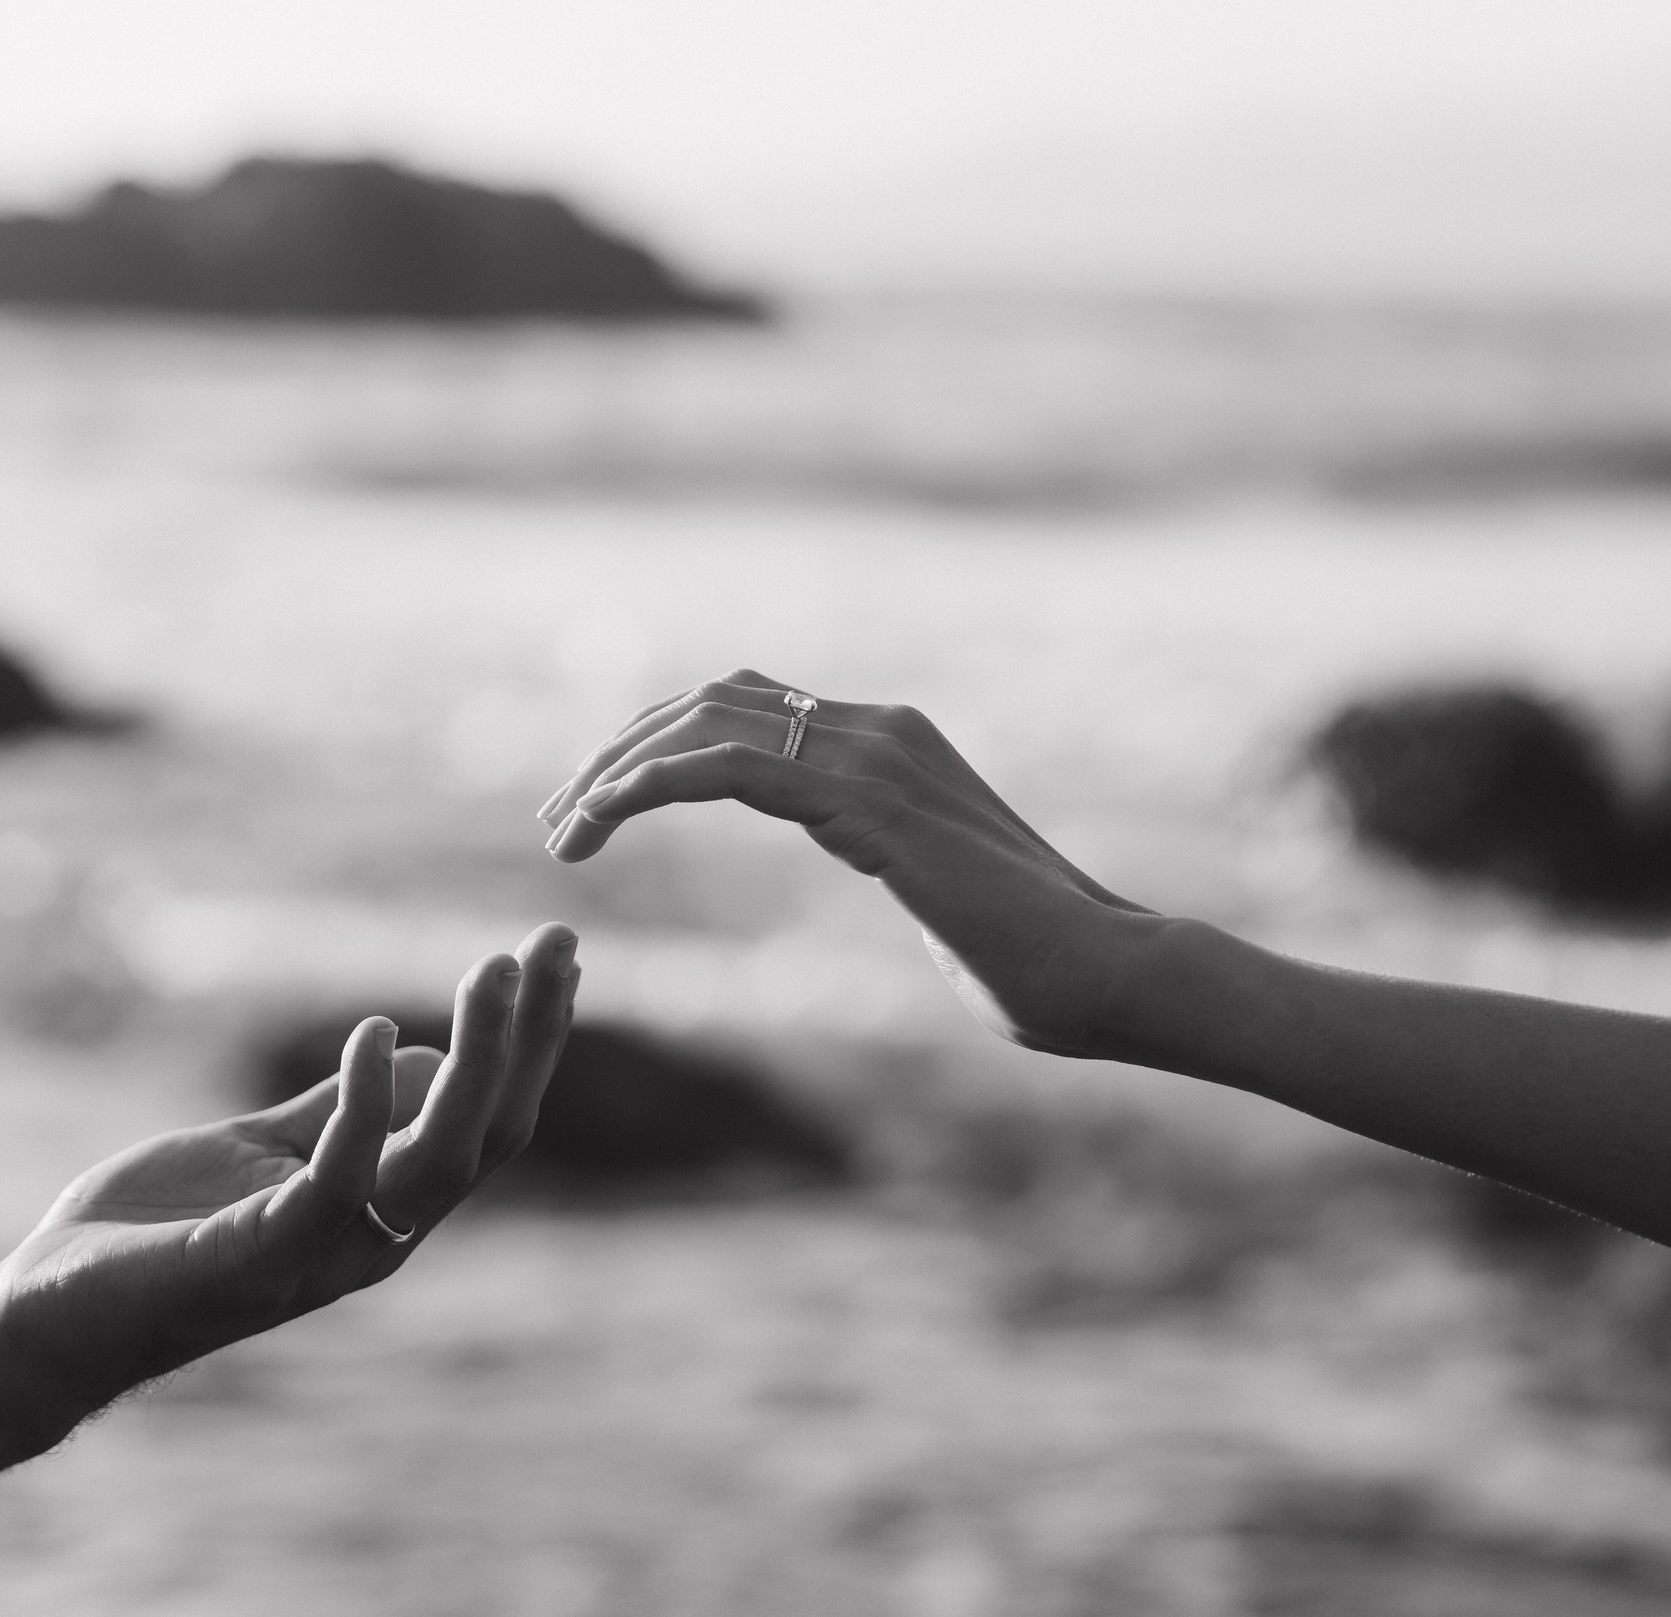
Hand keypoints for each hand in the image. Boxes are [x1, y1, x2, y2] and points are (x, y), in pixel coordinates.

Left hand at [0, 922, 578, 1422]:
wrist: (47, 1320)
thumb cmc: (154, 1233)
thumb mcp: (261, 1150)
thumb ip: (337, 1112)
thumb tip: (424, 1056)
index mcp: (383, 1212)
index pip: (489, 1124)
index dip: (531, 1044)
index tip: (555, 957)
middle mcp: (375, 1239)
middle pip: (490, 1137)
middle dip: (530, 1039)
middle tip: (555, 942)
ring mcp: (324, 1255)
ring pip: (440, 1159)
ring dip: (480, 1061)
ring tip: (493, 973)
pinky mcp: (260, 1257)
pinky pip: (339, 1179)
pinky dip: (366, 1104)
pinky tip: (372, 1032)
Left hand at [540, 671, 1151, 1057]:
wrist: (1111, 972)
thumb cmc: (1046, 969)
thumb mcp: (946, 902)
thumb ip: (909, 873)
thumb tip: (912, 893)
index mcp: (896, 744)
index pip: (752, 706)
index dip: (663, 745)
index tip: (601, 809)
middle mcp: (881, 729)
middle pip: (713, 698)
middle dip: (622, 750)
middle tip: (560, 822)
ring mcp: (876, 754)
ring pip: (709, 722)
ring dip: (620, 769)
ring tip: (565, 832)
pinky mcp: (866, 801)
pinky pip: (728, 768)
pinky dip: (649, 787)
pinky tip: (600, 826)